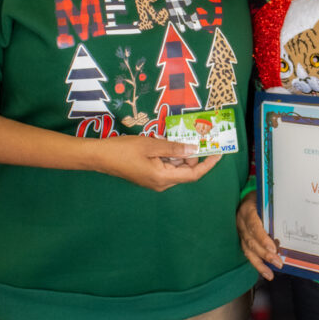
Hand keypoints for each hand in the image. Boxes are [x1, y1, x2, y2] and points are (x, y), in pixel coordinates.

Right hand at [92, 134, 218, 191]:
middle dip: (192, 155)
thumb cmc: (124, 150)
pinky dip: (170, 156)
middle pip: (185, 171)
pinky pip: (166, 166)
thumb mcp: (151, 144)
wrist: (100, 156)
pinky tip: (166, 142)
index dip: (208, 164)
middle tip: (197, 137)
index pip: (193, 175)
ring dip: (180, 154)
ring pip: (175, 168)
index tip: (218, 153)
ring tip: (179, 136)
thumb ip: (174, 148)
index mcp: (163, 178)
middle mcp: (161, 183)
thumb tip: (194, 149)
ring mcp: (154, 181)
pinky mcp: (149, 176)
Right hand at [236, 192, 282, 280]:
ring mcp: (240, 232)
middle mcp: (240, 223)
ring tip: (270, 274)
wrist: (247, 197)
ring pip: (248, 250)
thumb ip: (273, 209)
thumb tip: (291, 217)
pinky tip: (266, 272)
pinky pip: (248, 253)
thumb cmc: (261, 197)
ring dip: (260, 263)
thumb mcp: (266, 198)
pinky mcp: (242, 240)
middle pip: (251, 241)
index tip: (273, 248)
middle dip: (265, 254)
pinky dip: (257, 264)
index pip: (253, 226)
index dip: (262, 238)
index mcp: (247, 210)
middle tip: (278, 262)